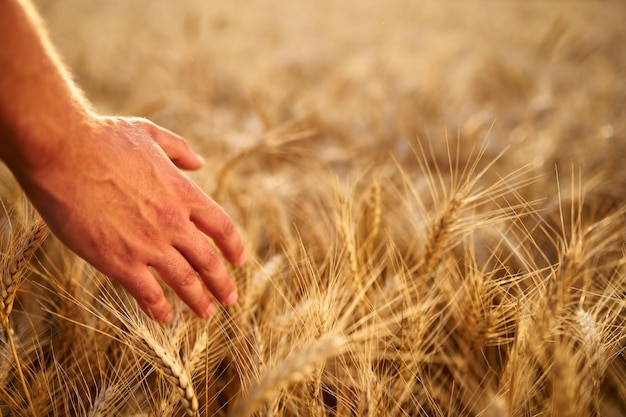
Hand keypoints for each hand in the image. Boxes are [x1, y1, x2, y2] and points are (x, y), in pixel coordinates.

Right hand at [18, 115, 245, 322]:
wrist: (61, 150)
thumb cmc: (101, 138)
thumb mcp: (150, 134)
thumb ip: (179, 149)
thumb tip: (200, 162)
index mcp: (184, 193)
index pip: (223, 228)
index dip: (234, 248)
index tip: (239, 262)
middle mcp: (174, 222)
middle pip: (209, 261)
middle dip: (222, 284)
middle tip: (228, 300)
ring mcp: (148, 243)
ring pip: (185, 282)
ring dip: (199, 301)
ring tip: (206, 313)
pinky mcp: (118, 260)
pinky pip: (147, 293)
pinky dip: (159, 308)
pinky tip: (164, 318)